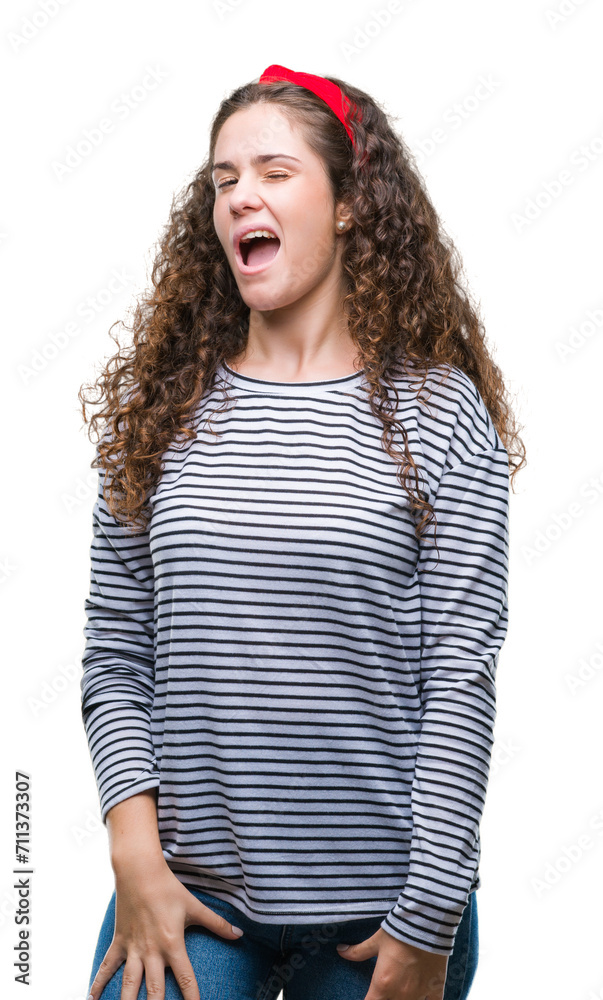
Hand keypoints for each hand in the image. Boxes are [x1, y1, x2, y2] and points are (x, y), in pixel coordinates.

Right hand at [87, 852, 243, 999]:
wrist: (139, 871)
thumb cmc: (169, 888)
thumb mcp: (195, 906)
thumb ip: (217, 923)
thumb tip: (239, 934)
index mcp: (172, 945)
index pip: (186, 980)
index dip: (192, 999)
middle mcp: (151, 952)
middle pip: (155, 992)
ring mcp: (132, 949)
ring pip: (128, 985)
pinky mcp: (118, 942)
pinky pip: (107, 967)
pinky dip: (98, 983)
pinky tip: (91, 999)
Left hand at [336, 927, 447, 999]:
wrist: (426, 923)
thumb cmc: (398, 931)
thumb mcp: (376, 941)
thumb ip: (358, 951)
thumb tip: (341, 951)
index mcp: (383, 985)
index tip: (369, 996)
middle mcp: (401, 994)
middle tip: (383, 992)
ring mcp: (420, 993)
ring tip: (400, 994)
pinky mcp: (436, 987)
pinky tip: (423, 997)